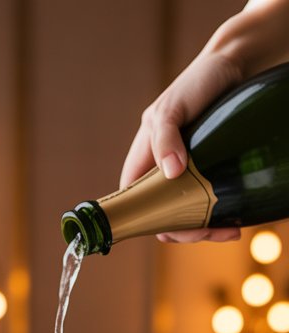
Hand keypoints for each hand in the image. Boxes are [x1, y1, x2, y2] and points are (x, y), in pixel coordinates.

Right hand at [120, 49, 242, 242]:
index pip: (135, 201)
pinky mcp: (210, 173)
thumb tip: (170, 172)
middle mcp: (162, 170)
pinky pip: (208, 204)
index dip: (148, 221)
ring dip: (206, 228)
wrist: (236, 64)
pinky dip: (220, 217)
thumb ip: (165, 137)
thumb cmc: (197, 81)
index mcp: (143, 157)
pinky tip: (235, 220)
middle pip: (164, 216)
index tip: (173, 229)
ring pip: (188, 215)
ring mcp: (188, 173)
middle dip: (186, 230)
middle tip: (211, 230)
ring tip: (230, 230)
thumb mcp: (172, 107)